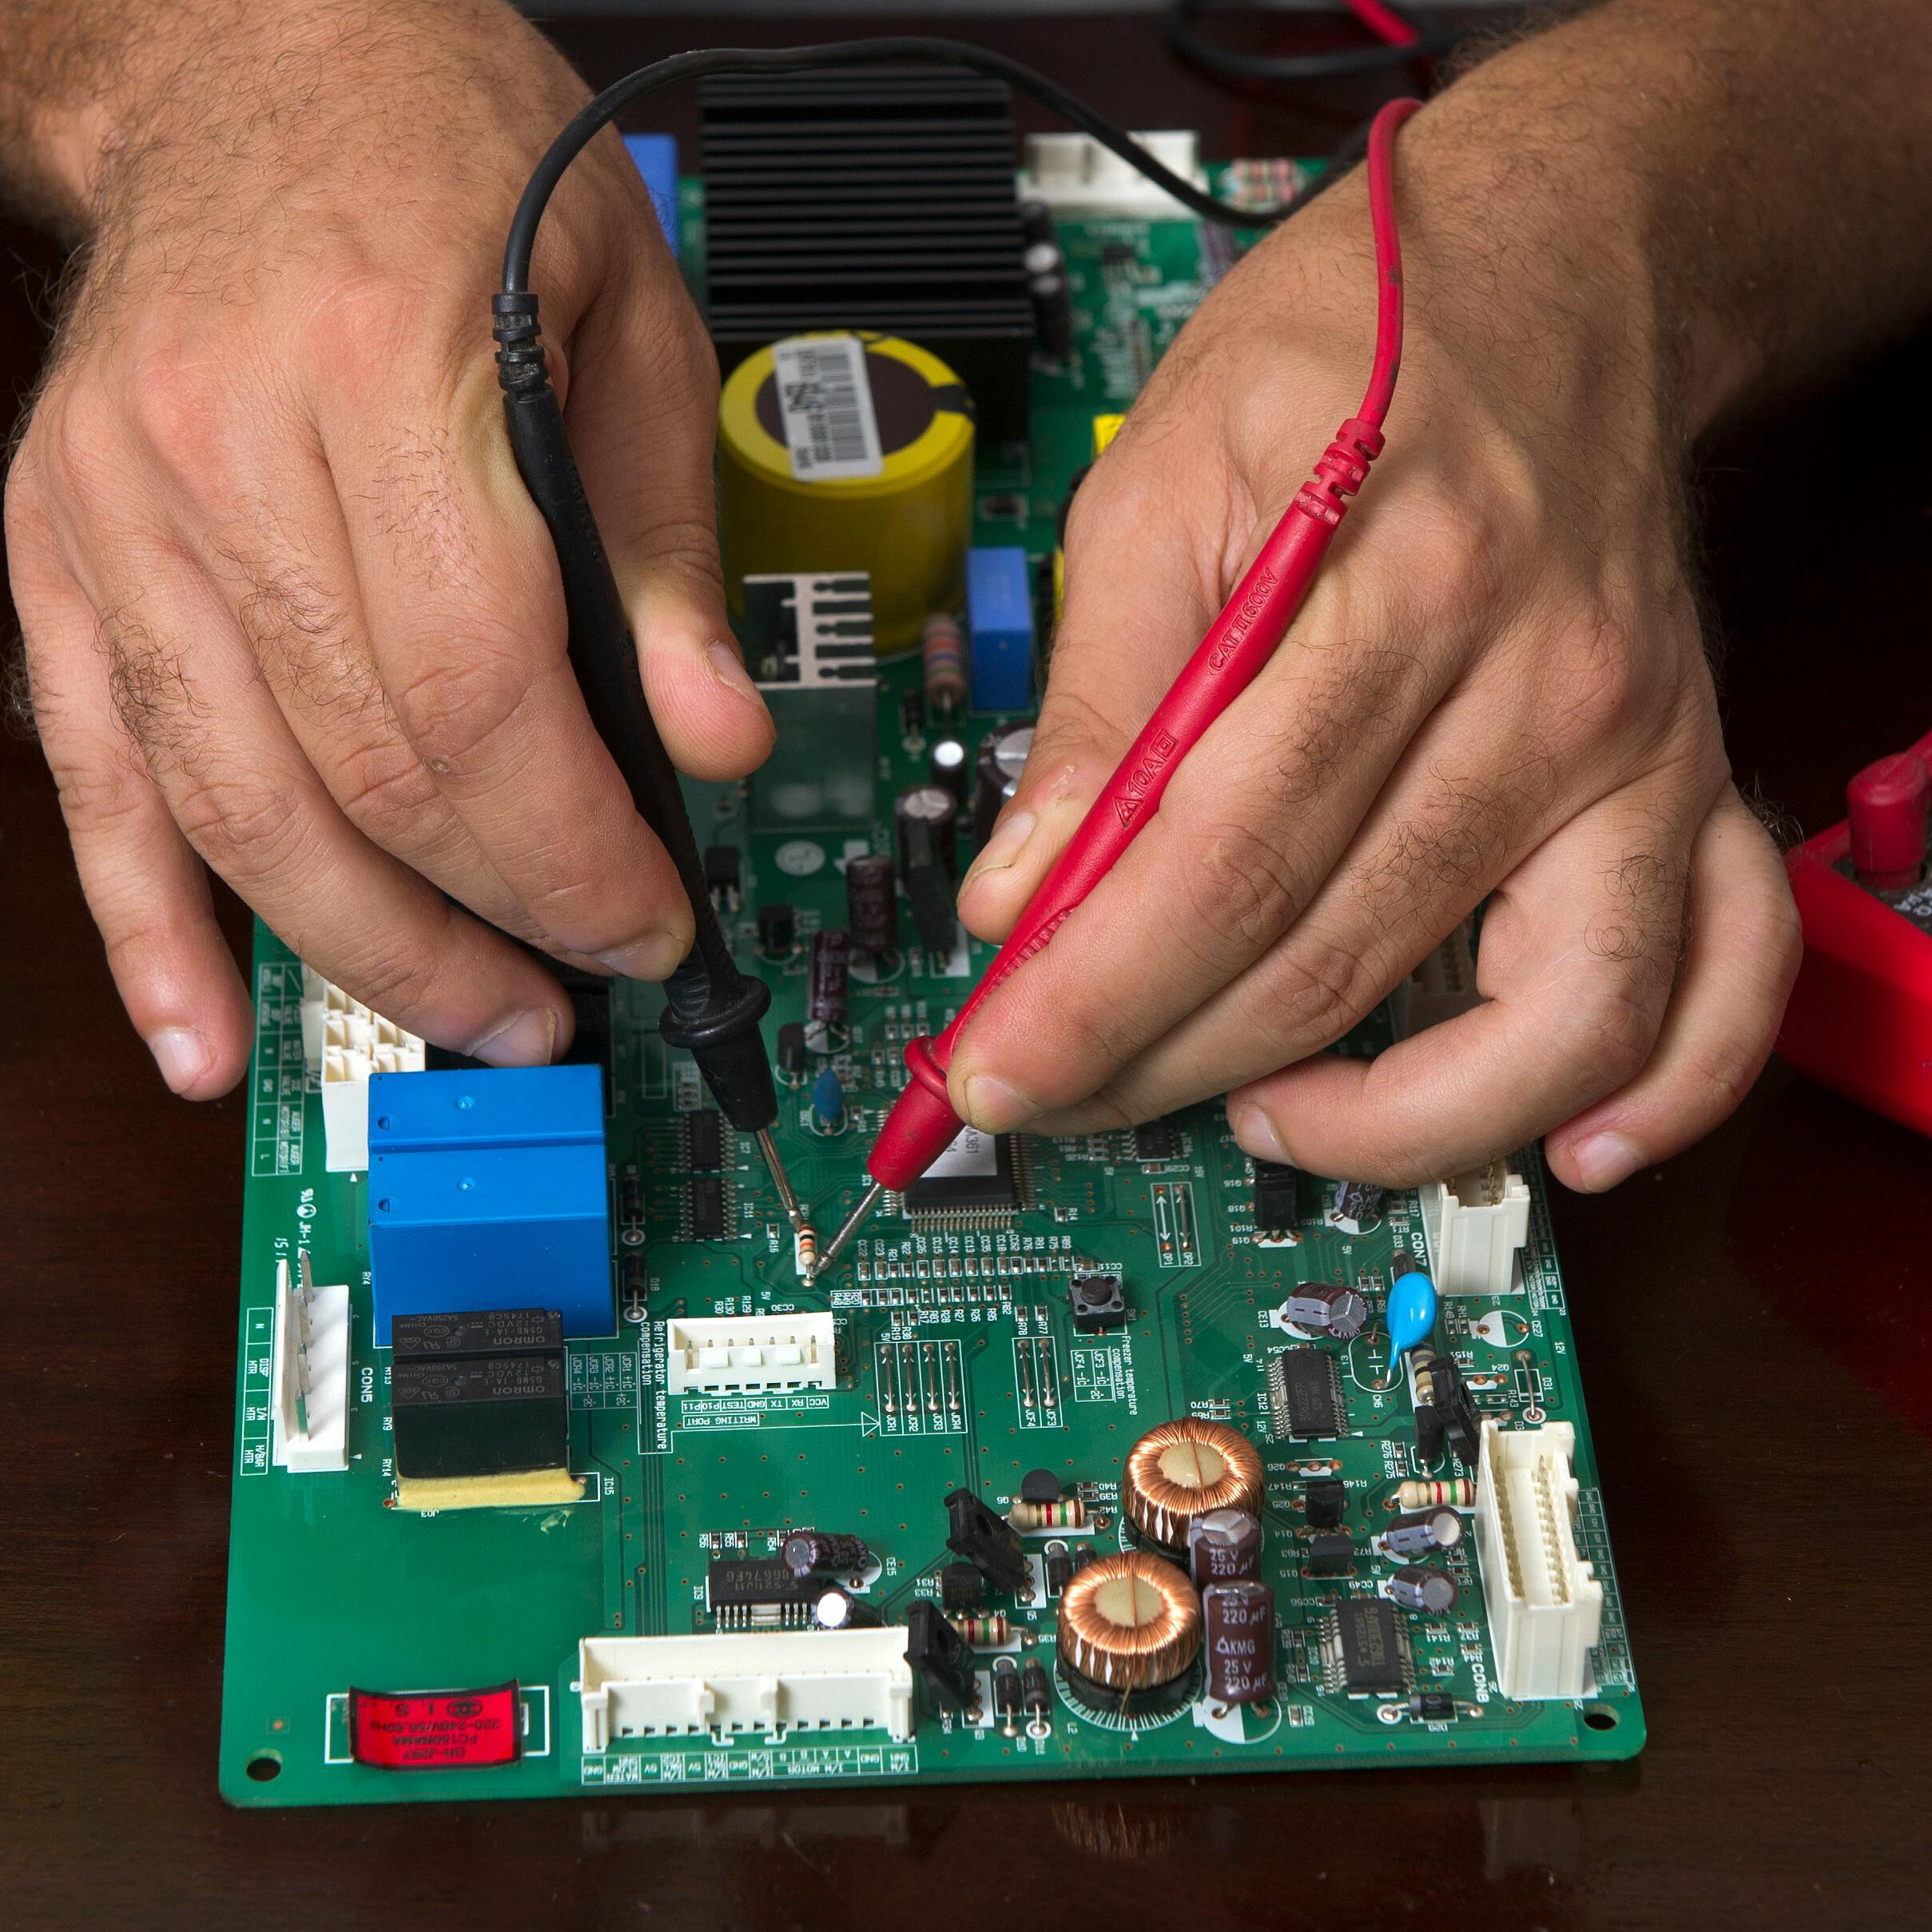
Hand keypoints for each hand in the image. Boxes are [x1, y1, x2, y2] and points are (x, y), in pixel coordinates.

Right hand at [5, 1, 769, 1096]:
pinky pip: (95, 774)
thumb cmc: (454, 158)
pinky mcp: (58, 552)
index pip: (485, 704)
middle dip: (493, 923)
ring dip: (364, 952)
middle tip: (575, 997)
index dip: (574, 855)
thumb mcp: (631, 318)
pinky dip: (148, 924)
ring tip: (470, 1023)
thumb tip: (715, 746)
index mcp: (391, 382)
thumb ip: (669, 551)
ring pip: (238, 805)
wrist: (251, 51)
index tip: (649, 925)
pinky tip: (202, 1038)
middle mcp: (227, 453)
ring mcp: (118, 511)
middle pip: (366, 775)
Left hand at [949, 148, 1800, 1192]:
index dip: (1094, 998)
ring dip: (1381, 1127)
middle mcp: (1543, 688)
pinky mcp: (1691, 784)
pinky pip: (1725, 980)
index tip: (999, 1070)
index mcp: (1398, 586)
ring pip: (1545, 1025)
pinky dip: (1662, 1094)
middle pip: (1337, 957)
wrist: (1559, 270)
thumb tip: (1021, 892)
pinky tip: (1563, 1149)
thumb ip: (1094, 695)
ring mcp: (1638, 752)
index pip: (1221, 858)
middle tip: (1062, 1093)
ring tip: (1257, 1117)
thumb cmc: (1356, 348)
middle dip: (1163, 1064)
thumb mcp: (1162, 471)